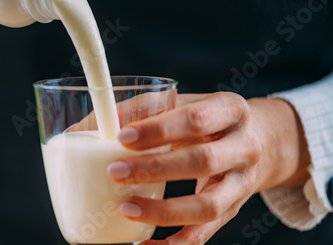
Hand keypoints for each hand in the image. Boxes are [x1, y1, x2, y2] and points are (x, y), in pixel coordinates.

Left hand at [105, 92, 309, 243]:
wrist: (255, 139)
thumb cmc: (203, 119)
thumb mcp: (180, 103)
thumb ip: (137, 111)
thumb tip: (80, 131)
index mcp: (230, 109)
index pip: (196, 119)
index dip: (159, 130)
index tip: (121, 137)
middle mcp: (244, 146)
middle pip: (203, 161)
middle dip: (155, 169)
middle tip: (115, 172)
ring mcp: (242, 182)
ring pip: (208, 205)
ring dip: (164, 211)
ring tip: (126, 209)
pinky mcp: (233, 210)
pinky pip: (206, 234)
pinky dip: (175, 244)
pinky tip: (145, 244)